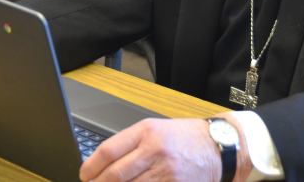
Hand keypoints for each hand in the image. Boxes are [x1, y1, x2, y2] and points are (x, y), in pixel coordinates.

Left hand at [81, 117, 248, 181]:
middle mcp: (155, 151)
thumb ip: (131, 144)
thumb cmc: (185, 137)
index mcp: (147, 132)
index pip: (109, 150)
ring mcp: (166, 172)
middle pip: (116, 174)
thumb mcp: (156, 129)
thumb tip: (104, 162)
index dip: (91, 166)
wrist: (218, 147)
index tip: (85, 173)